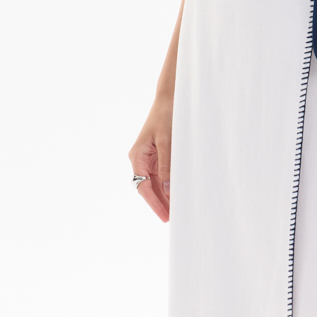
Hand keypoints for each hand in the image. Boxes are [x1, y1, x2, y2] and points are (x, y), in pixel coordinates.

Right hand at [130, 95, 172, 220]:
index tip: (165, 217)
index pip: (144, 187)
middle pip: (148, 188)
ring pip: (155, 184)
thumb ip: (167, 166)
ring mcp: (149, 158)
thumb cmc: (167, 115)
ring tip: (178, 210)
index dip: (155, 204)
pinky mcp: (158, 155)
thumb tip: (166, 189)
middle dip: (160, 203)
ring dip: (165, 196)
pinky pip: (162, 175)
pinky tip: (178, 194)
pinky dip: (169, 185)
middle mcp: (140, 159)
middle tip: (174, 218)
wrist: (171, 97)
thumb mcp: (167, 141)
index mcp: (137, 156)